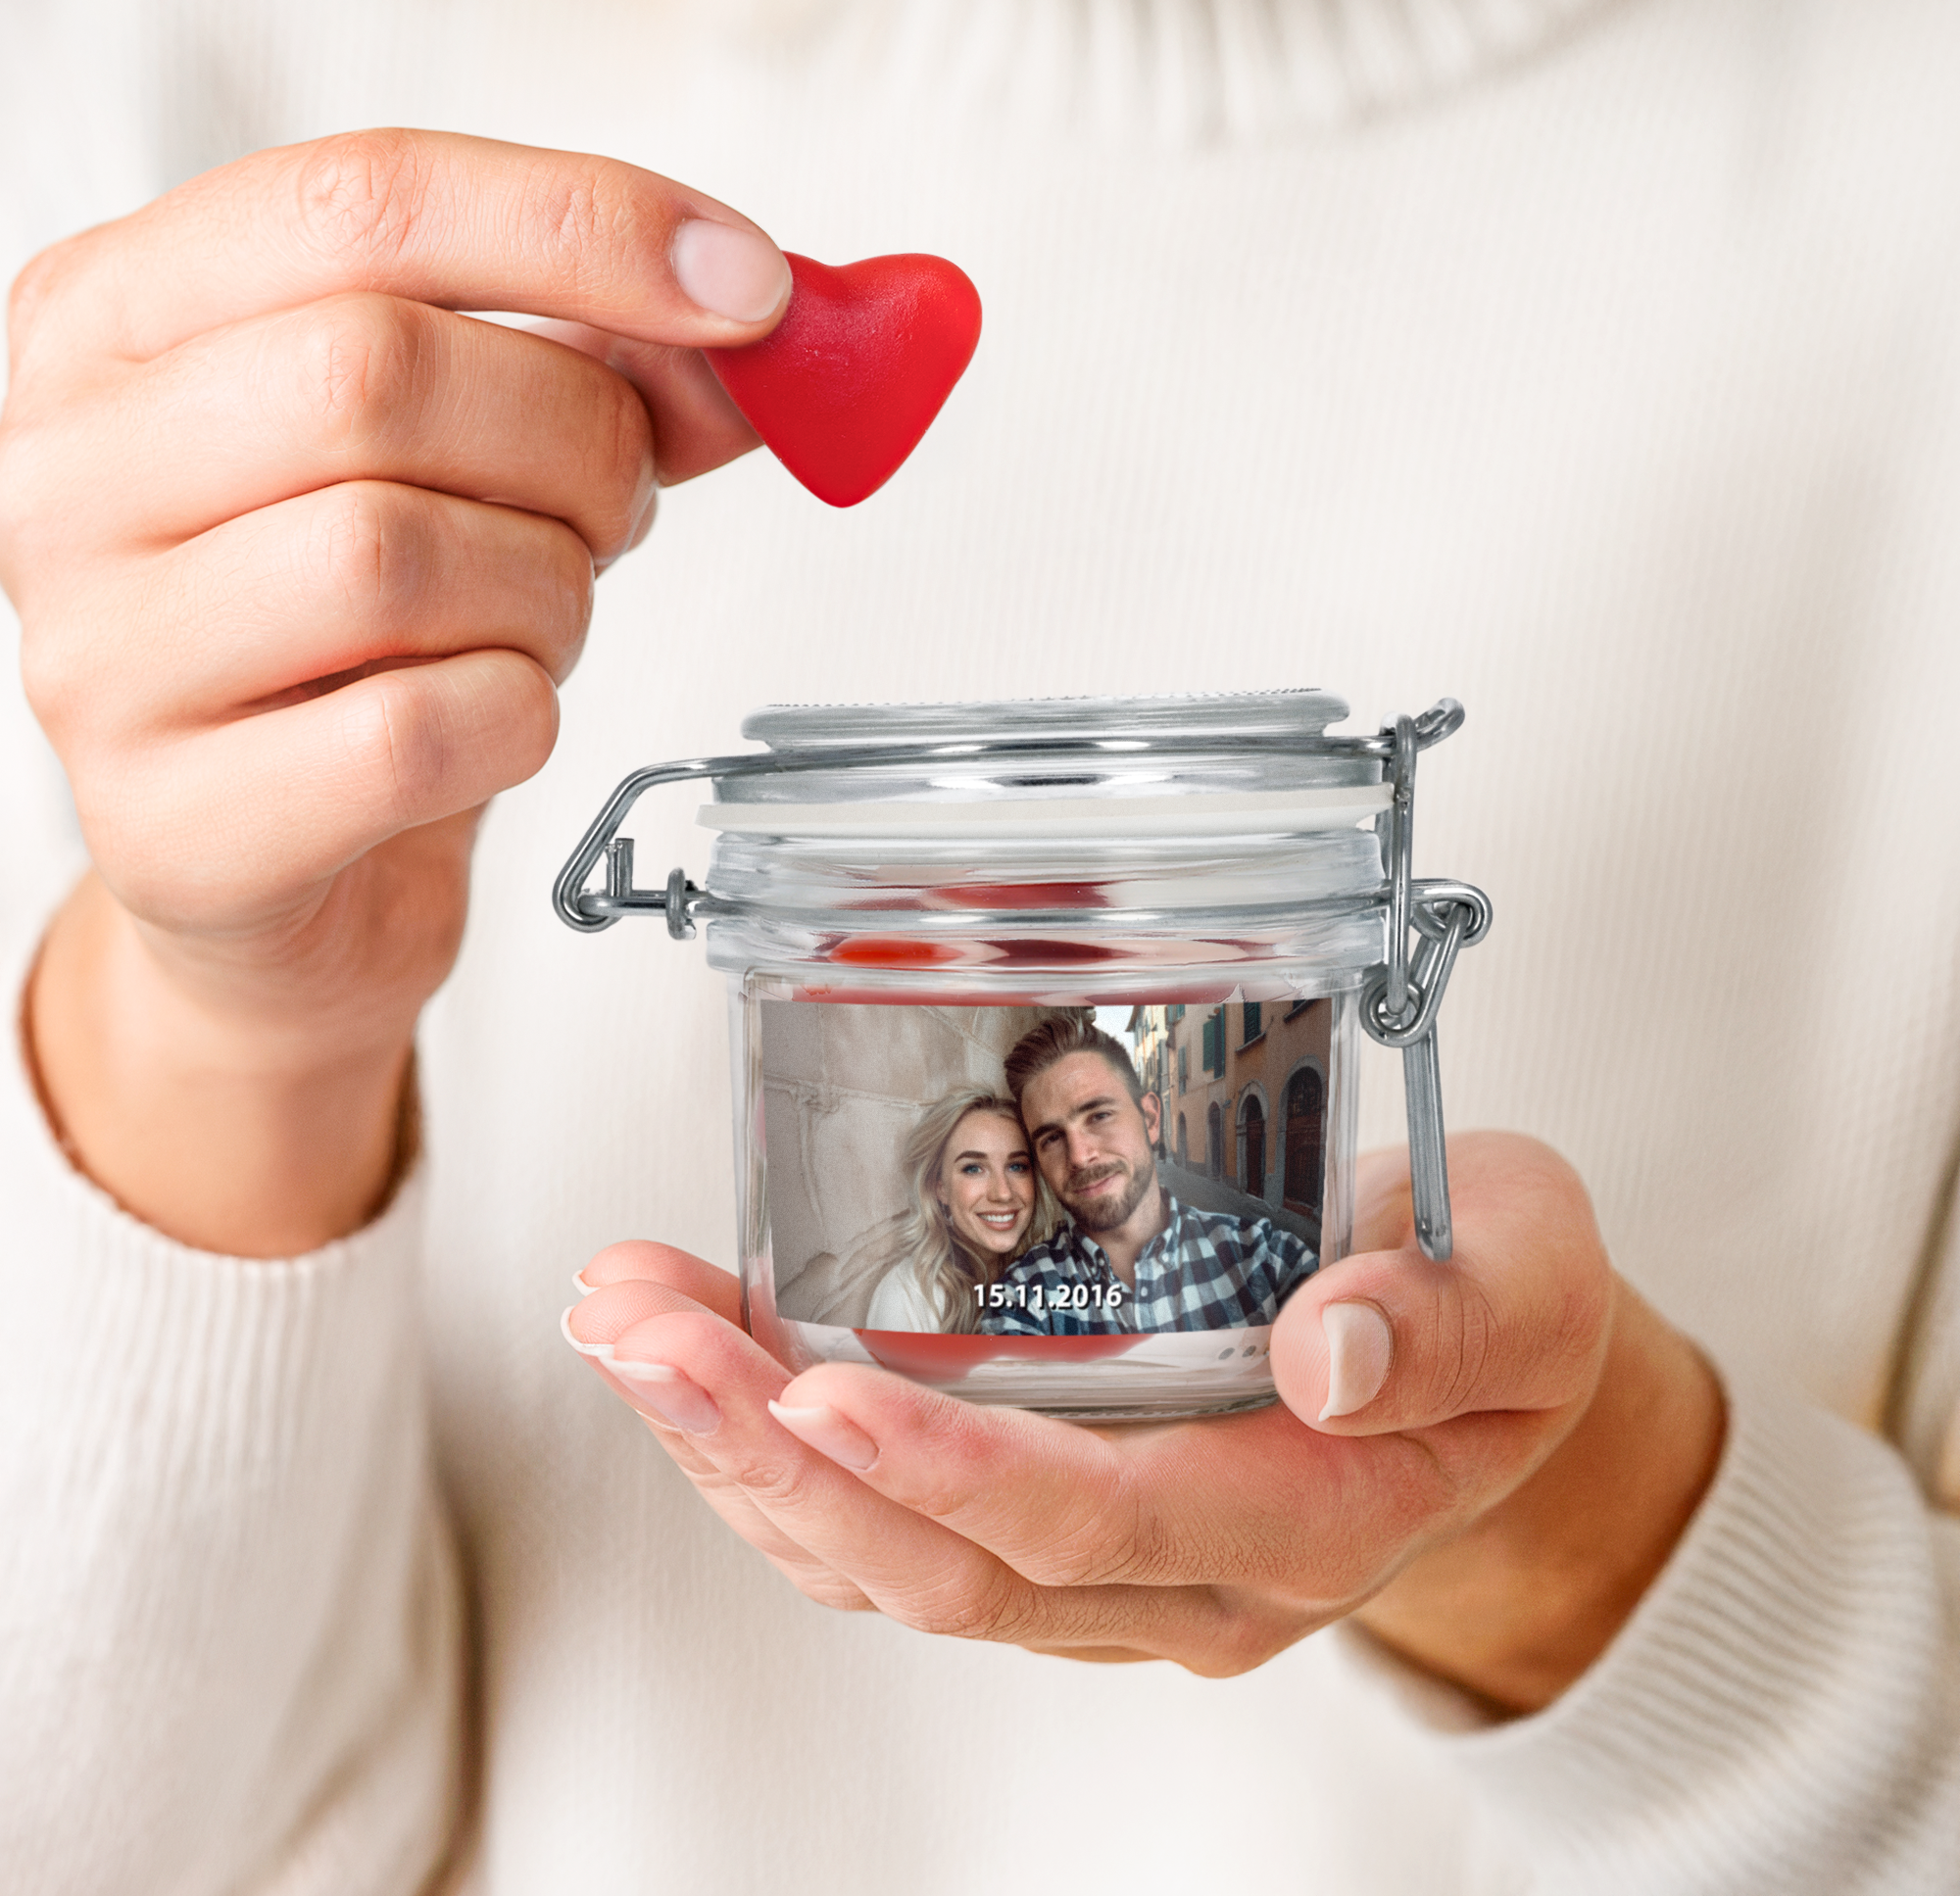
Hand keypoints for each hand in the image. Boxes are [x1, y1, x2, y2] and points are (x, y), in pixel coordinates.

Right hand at [0, 130, 788, 1253]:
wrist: (291, 877)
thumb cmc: (369, 646)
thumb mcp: (474, 460)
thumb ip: (609, 370)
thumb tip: (766, 326)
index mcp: (118, 320)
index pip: (360, 202)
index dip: (584, 226)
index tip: (751, 284)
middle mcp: (66, 470)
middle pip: (376, 374)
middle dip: (577, 442)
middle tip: (618, 507)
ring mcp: (98, 655)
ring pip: (395, 555)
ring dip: (548, 595)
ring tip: (535, 622)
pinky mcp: (177, 826)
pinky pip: (419, 732)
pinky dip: (518, 719)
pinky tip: (492, 721)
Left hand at [566, 1133, 1723, 1712]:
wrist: (1482, 1361)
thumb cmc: (1497, 1303)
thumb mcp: (1531, 1275)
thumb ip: (1452, 1318)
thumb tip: (1329, 1355)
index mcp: (1302, 1516)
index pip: (1098, 1524)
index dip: (949, 1473)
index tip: (818, 1390)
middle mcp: (1180, 1578)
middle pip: (944, 1568)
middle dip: (771, 1455)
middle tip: (643, 1335)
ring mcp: (1105, 1571)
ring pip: (884, 1561)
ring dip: (736, 1449)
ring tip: (625, 1321)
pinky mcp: (1050, 1525)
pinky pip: (885, 1527)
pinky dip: (774, 1449)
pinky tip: (696, 1356)